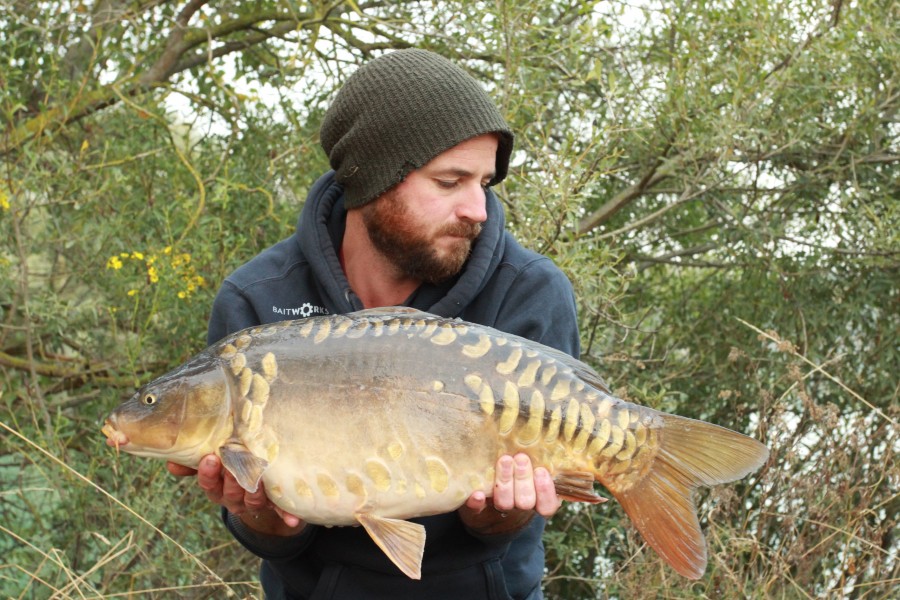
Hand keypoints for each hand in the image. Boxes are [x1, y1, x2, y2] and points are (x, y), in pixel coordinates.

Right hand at [167, 455, 303, 535]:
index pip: (209, 484)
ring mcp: (255, 502)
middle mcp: (234, 498)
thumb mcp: (215, 459)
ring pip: (252, 501)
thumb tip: (171, 462)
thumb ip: (195, 460)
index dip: (208, 474)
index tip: (210, 458)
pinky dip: (286, 515)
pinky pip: (281, 510)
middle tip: (235, 463)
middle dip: (232, 479)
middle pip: (231, 493)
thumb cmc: (234, 461)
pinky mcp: (277, 504)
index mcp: (218, 488)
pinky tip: (292, 520)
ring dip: (254, 491)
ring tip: (257, 477)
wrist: (263, 480)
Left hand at [459, 453, 561, 534]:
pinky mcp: (479, 507)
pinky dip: (477, 503)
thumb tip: (552, 444)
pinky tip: (478, 493)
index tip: (541, 471)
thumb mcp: (536, 461)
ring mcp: (500, 506)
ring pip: (504, 503)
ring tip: (505, 460)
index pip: (547, 506)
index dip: (545, 491)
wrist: (491, 475)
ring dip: (505, 482)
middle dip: (523, 479)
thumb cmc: (521, 462)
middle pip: (525, 502)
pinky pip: (477, 510)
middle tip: (521, 458)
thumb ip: (541, 458)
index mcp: (539, 499)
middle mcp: (520, 505)